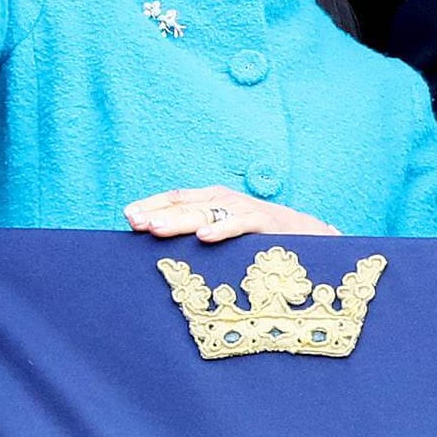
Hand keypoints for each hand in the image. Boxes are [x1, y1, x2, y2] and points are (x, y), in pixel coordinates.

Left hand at [124, 185, 342, 241]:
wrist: (308, 236)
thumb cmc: (257, 237)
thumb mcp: (224, 229)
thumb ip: (196, 230)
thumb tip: (155, 239)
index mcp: (214, 199)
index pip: (177, 197)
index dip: (152, 204)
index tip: (128, 216)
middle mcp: (227, 199)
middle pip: (185, 205)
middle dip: (157, 214)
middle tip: (134, 223)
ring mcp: (246, 209)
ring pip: (206, 213)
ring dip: (179, 221)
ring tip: (156, 229)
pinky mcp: (265, 223)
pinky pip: (240, 225)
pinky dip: (222, 229)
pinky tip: (204, 236)